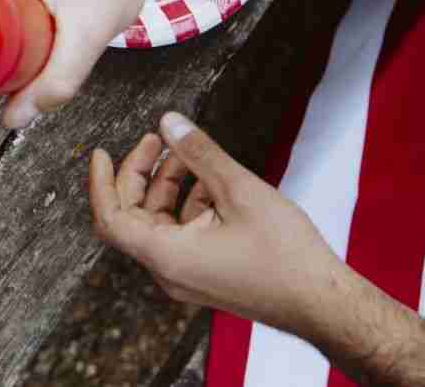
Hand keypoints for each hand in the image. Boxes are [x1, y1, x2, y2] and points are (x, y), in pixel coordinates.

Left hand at [91, 112, 351, 333]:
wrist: (324, 302)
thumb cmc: (285, 255)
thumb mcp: (239, 190)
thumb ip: (199, 153)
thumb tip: (169, 121)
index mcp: (167, 256)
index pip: (110, 218)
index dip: (100, 182)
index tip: (100, 151)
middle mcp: (170, 271)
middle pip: (134, 216)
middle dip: (142, 173)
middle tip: (159, 139)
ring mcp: (188, 276)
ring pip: (160, 223)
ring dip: (170, 185)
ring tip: (192, 153)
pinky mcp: (207, 275)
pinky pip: (183, 235)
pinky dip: (190, 204)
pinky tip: (213, 180)